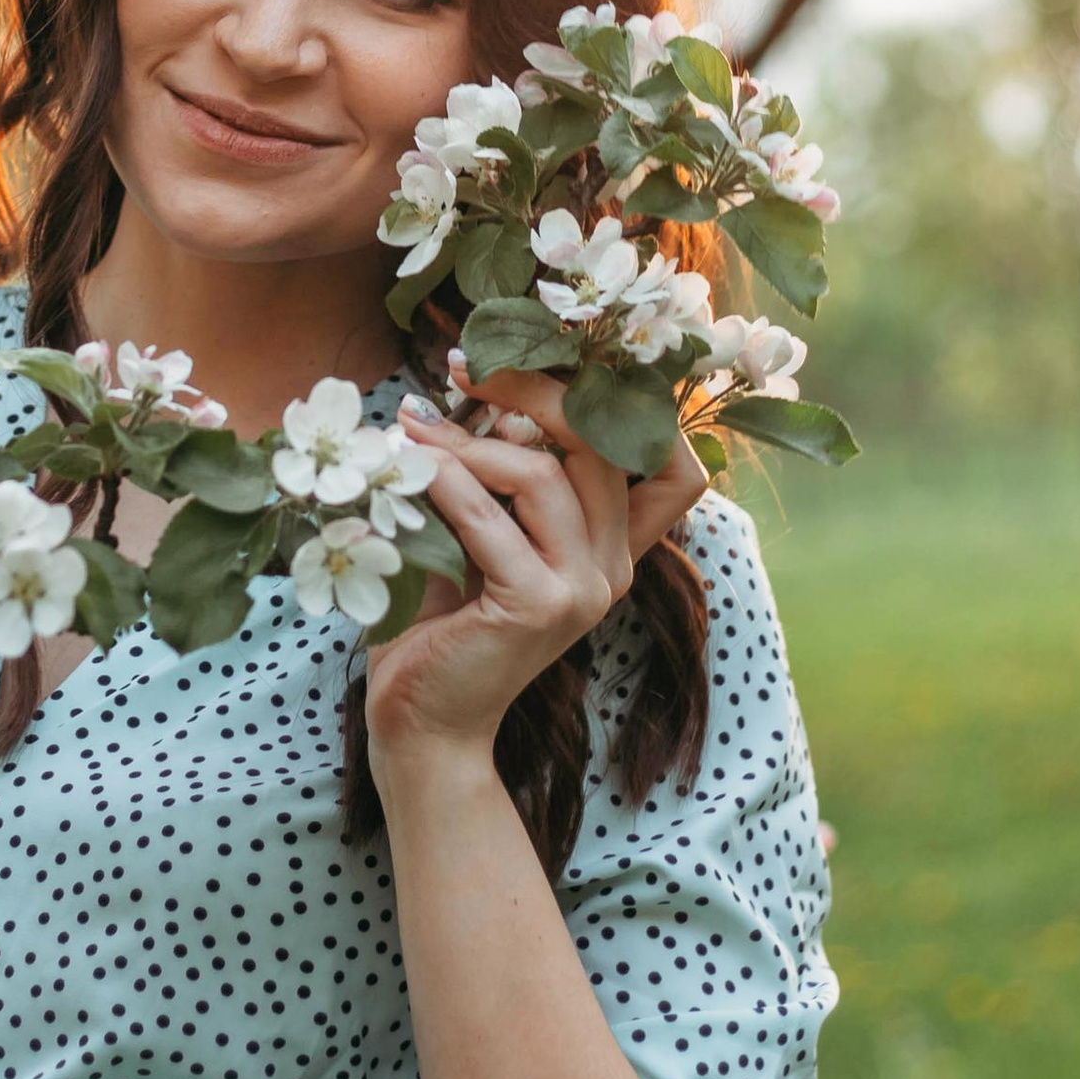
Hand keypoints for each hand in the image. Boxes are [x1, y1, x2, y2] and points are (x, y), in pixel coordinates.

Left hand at [368, 371, 704, 768]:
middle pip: (602, 445)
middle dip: (531, 391)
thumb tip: (475, 383)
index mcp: (613, 545)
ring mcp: (584, 590)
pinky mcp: (539, 607)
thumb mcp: (483, 531)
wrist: (422, 719)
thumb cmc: (442, 619)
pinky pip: (490, 519)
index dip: (627, 403)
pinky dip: (445, 481)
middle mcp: (613, 566)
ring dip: (470, 440)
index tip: (549, 359)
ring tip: (413, 429)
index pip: (671, 463)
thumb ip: (500, 473)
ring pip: (544, 475)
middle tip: (463, 367)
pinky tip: (408, 466)